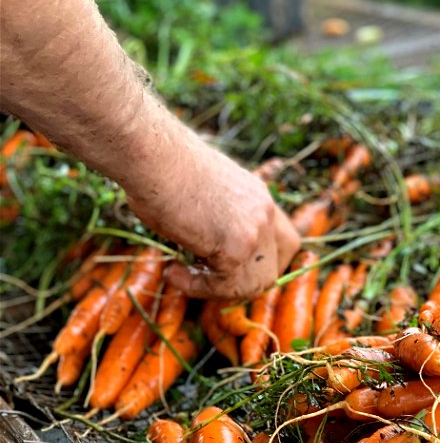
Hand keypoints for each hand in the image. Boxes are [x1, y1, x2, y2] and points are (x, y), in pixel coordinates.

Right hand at [125, 127, 300, 299]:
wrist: (152, 154)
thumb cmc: (161, 168)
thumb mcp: (203, 193)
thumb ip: (219, 219)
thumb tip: (206, 248)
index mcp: (258, 196)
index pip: (285, 241)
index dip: (263, 263)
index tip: (231, 268)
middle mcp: (265, 212)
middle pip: (276, 268)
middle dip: (244, 283)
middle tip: (208, 278)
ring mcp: (255, 231)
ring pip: (254, 285)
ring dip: (218, 289)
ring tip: (183, 274)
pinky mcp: (237, 248)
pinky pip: (225, 286)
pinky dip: (198, 287)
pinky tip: (173, 272)